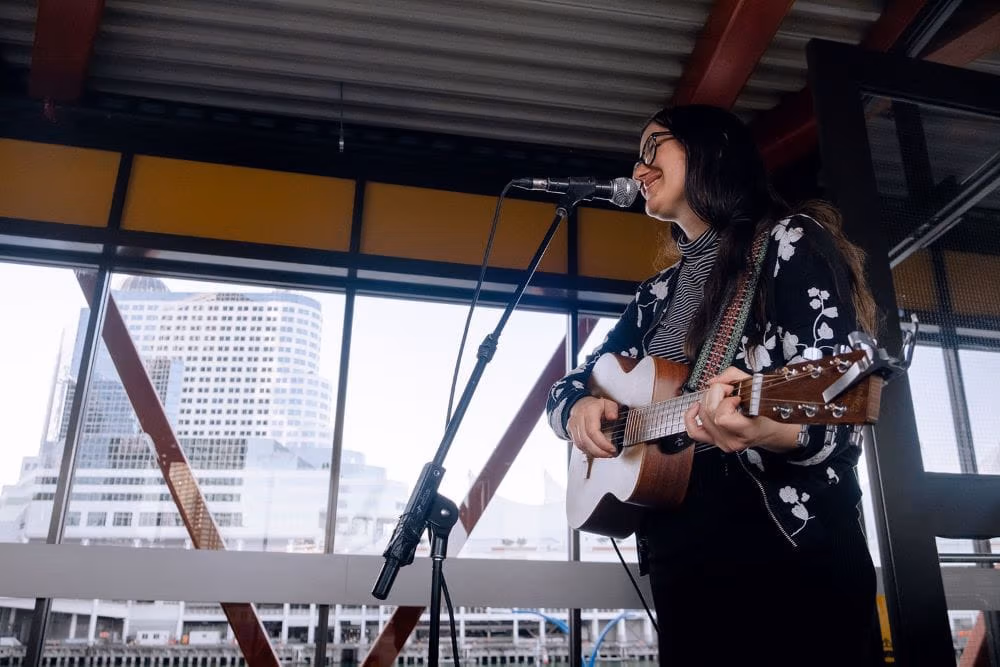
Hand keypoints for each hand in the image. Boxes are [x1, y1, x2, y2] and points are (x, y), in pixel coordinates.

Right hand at [568, 396, 618, 457]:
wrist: (578, 405)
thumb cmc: (593, 406)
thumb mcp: (606, 403)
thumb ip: (612, 409)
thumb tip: (613, 417)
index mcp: (588, 412)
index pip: (592, 431)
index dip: (602, 443)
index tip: (612, 448)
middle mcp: (578, 420)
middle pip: (586, 441)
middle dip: (599, 451)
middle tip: (610, 454)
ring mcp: (573, 428)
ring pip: (581, 445)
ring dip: (594, 453)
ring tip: (606, 454)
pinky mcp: (572, 434)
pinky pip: (579, 446)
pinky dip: (589, 452)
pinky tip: (597, 453)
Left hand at [683, 367, 797, 452]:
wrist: (769, 430)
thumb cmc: (767, 411)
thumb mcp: (756, 387)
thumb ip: (733, 376)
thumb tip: (714, 381)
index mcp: (747, 431)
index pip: (722, 418)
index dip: (726, 402)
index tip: (736, 397)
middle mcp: (732, 439)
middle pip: (710, 412)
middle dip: (717, 394)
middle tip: (729, 392)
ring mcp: (722, 442)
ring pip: (702, 416)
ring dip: (708, 400)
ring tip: (722, 398)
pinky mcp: (714, 441)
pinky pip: (693, 430)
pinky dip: (691, 416)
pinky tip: (697, 406)